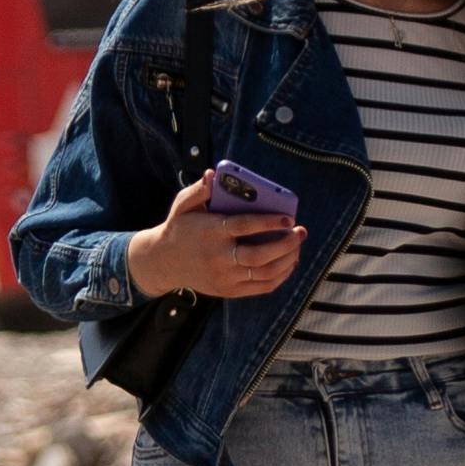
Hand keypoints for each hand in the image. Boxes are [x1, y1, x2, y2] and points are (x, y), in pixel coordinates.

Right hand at [130, 179, 306, 301]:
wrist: (163, 262)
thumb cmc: (180, 227)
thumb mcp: (182, 205)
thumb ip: (198, 190)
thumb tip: (212, 175)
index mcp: (210, 233)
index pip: (244, 227)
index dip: (269, 222)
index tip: (288, 217)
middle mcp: (218, 257)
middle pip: (259, 255)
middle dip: (285, 244)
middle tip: (300, 232)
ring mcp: (224, 277)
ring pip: (264, 273)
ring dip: (287, 260)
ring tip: (298, 245)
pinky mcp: (229, 291)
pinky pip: (261, 287)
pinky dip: (280, 276)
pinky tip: (289, 263)